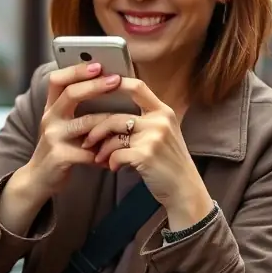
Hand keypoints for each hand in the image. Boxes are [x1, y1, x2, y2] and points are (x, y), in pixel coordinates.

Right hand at [23, 62, 123, 199]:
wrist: (38, 178)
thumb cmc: (60, 148)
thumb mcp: (63, 125)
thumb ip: (78, 110)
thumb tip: (111, 88)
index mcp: (52, 107)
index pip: (58, 80)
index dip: (76, 70)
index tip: (98, 64)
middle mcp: (50, 118)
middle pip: (70, 94)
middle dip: (95, 85)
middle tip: (115, 79)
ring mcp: (53, 137)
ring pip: (85, 123)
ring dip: (107, 121)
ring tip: (128, 120)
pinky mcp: (59, 156)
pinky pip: (88, 151)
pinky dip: (105, 153)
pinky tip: (117, 155)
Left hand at [81, 78, 212, 230]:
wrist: (185, 189)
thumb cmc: (170, 162)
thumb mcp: (164, 134)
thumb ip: (145, 121)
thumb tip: (111, 116)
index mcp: (163, 111)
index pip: (137, 87)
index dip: (115, 83)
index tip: (96, 85)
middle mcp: (159, 121)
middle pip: (116, 117)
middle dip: (96, 129)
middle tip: (86, 140)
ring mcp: (154, 137)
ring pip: (114, 136)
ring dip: (101, 149)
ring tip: (99, 158)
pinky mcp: (146, 155)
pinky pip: (116, 154)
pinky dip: (111, 162)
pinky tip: (113, 167)